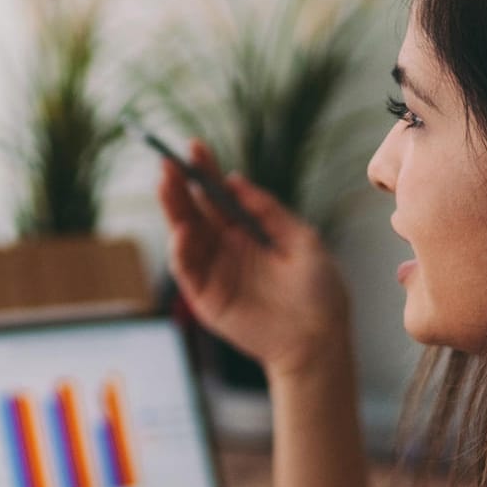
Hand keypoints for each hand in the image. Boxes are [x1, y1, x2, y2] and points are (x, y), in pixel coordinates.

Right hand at [158, 140, 350, 379]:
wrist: (320, 339)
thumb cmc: (319, 292)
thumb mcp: (303, 239)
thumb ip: (268, 210)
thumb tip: (236, 179)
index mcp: (247, 231)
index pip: (219, 196)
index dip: (205, 172)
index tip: (193, 147)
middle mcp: (226, 247)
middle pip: (195, 210)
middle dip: (180, 186)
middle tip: (168, 162)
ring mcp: (214, 271)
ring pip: (184, 234)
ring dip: (173, 209)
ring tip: (166, 184)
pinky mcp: (205, 297)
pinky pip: (187, 269)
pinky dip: (181, 249)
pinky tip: (183, 230)